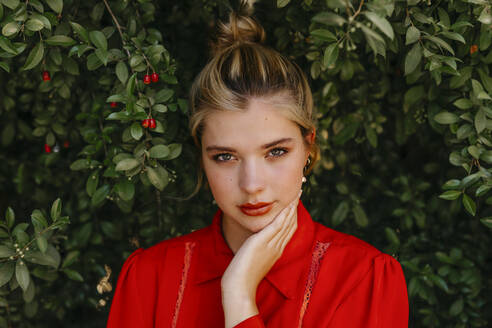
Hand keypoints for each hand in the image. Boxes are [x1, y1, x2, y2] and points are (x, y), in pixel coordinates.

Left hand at [220, 189, 301, 326]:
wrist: (239, 287)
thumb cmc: (242, 277)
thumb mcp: (253, 260)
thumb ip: (258, 251)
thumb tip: (255, 244)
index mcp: (276, 251)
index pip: (288, 230)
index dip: (292, 216)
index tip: (294, 204)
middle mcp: (277, 247)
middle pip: (290, 224)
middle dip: (295, 208)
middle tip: (299, 193)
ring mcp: (271, 245)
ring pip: (286, 222)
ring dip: (292, 207)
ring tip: (296, 193)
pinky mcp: (263, 242)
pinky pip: (277, 225)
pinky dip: (284, 214)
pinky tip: (288, 204)